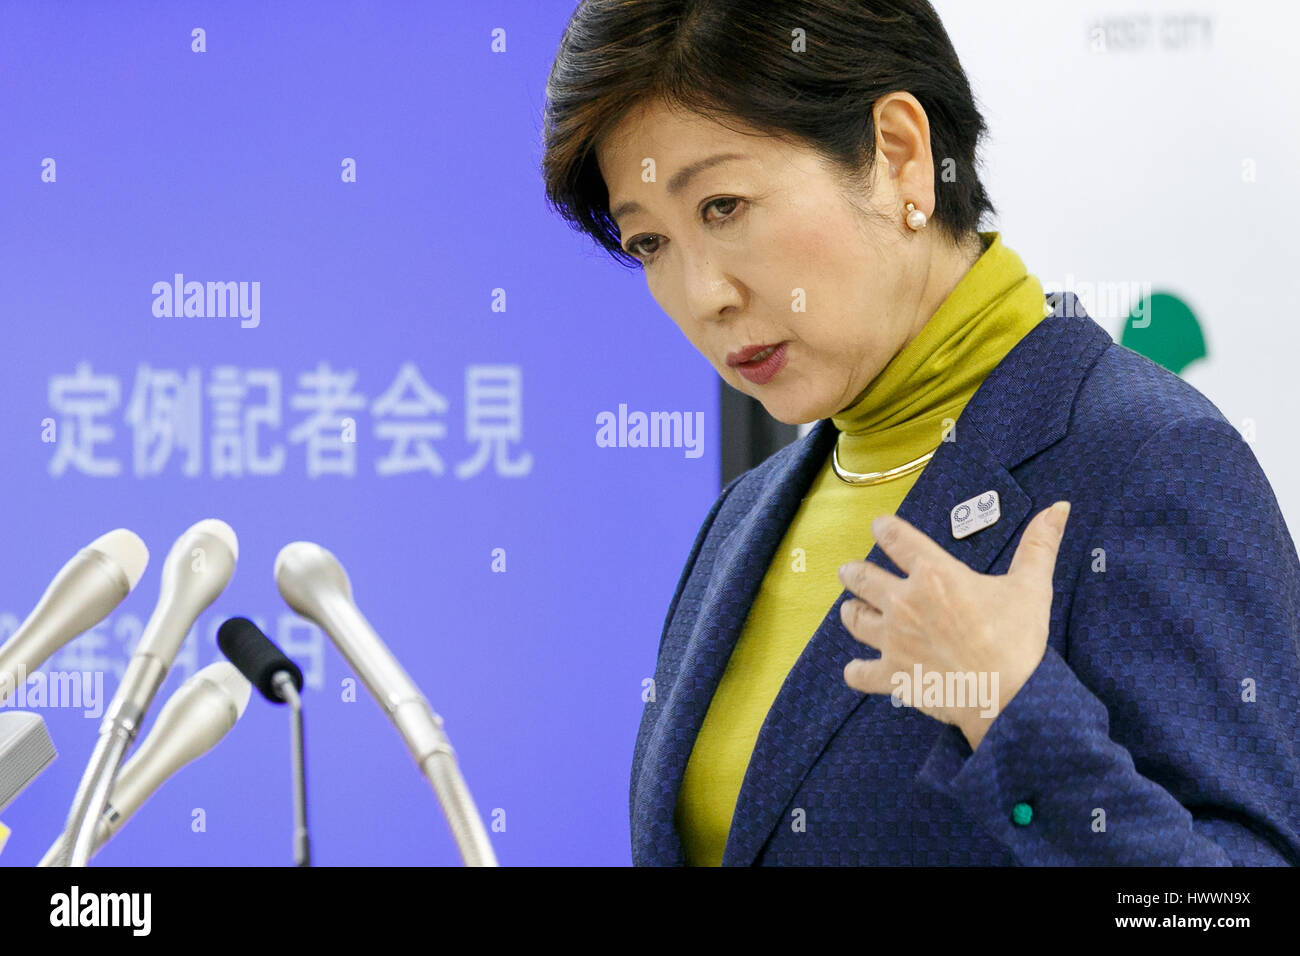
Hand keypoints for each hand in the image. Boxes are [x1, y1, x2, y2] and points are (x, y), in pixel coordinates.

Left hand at [838, 501, 1069, 749]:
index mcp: (934, 575)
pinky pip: (858, 672)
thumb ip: (1039, 545)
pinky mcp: (891, 675)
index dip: (885, 528)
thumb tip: (1059, 506)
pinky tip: (857, 669)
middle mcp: (904, 603)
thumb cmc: (1018, 641)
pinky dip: (856, 671)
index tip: (880, 526)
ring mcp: (893, 641)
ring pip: (853, 619)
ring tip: (852, 610)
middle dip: (853, 572)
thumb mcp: (1031, 587)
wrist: (1007, 699)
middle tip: (850, 571)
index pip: (897, 539)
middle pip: (862, 577)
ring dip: (851, 612)